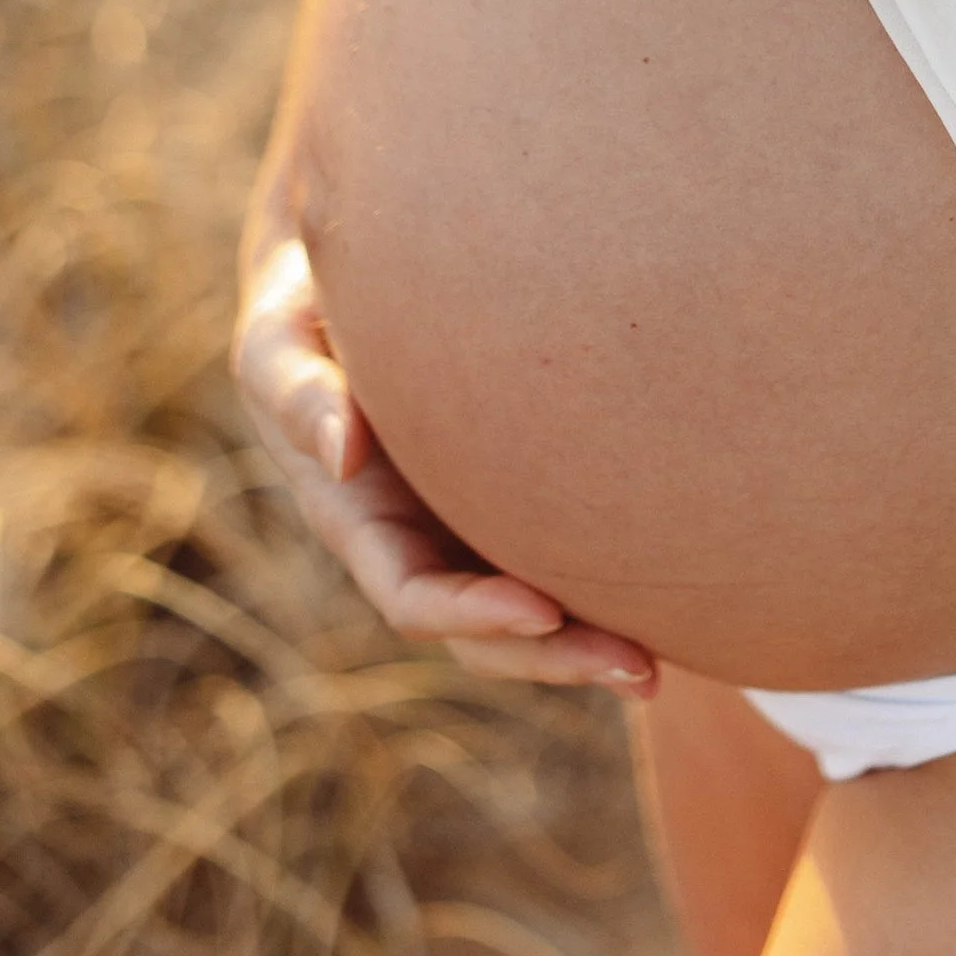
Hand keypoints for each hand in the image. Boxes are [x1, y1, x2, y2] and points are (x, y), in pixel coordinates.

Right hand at [232, 225, 654, 693]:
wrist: (350, 284)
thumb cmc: (305, 309)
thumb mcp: (280, 342)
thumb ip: (300, 392)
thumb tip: (343, 452)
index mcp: (358, 520)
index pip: (415, 596)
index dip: (473, 615)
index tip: (542, 609)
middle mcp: (415, 541)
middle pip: (484, 633)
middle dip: (554, 658)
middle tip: (640, 671)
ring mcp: (464, 527)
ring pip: (529, 611)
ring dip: (588, 645)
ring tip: (660, 667)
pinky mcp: (511, 498)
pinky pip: (556, 556)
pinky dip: (603, 586)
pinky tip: (674, 597)